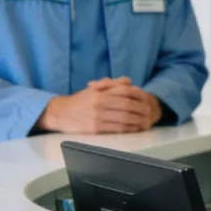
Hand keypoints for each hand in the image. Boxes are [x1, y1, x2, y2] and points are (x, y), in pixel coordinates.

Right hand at [37, 77, 156, 133]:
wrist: (60, 114)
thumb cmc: (80, 101)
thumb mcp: (94, 89)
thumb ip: (112, 84)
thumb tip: (129, 81)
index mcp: (100, 92)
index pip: (125, 91)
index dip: (139, 95)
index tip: (147, 99)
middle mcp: (99, 103)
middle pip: (128, 105)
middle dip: (142, 109)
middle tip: (150, 112)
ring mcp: (97, 116)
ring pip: (124, 118)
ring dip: (139, 121)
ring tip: (147, 122)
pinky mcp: (95, 129)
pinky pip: (117, 129)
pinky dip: (129, 128)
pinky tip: (136, 128)